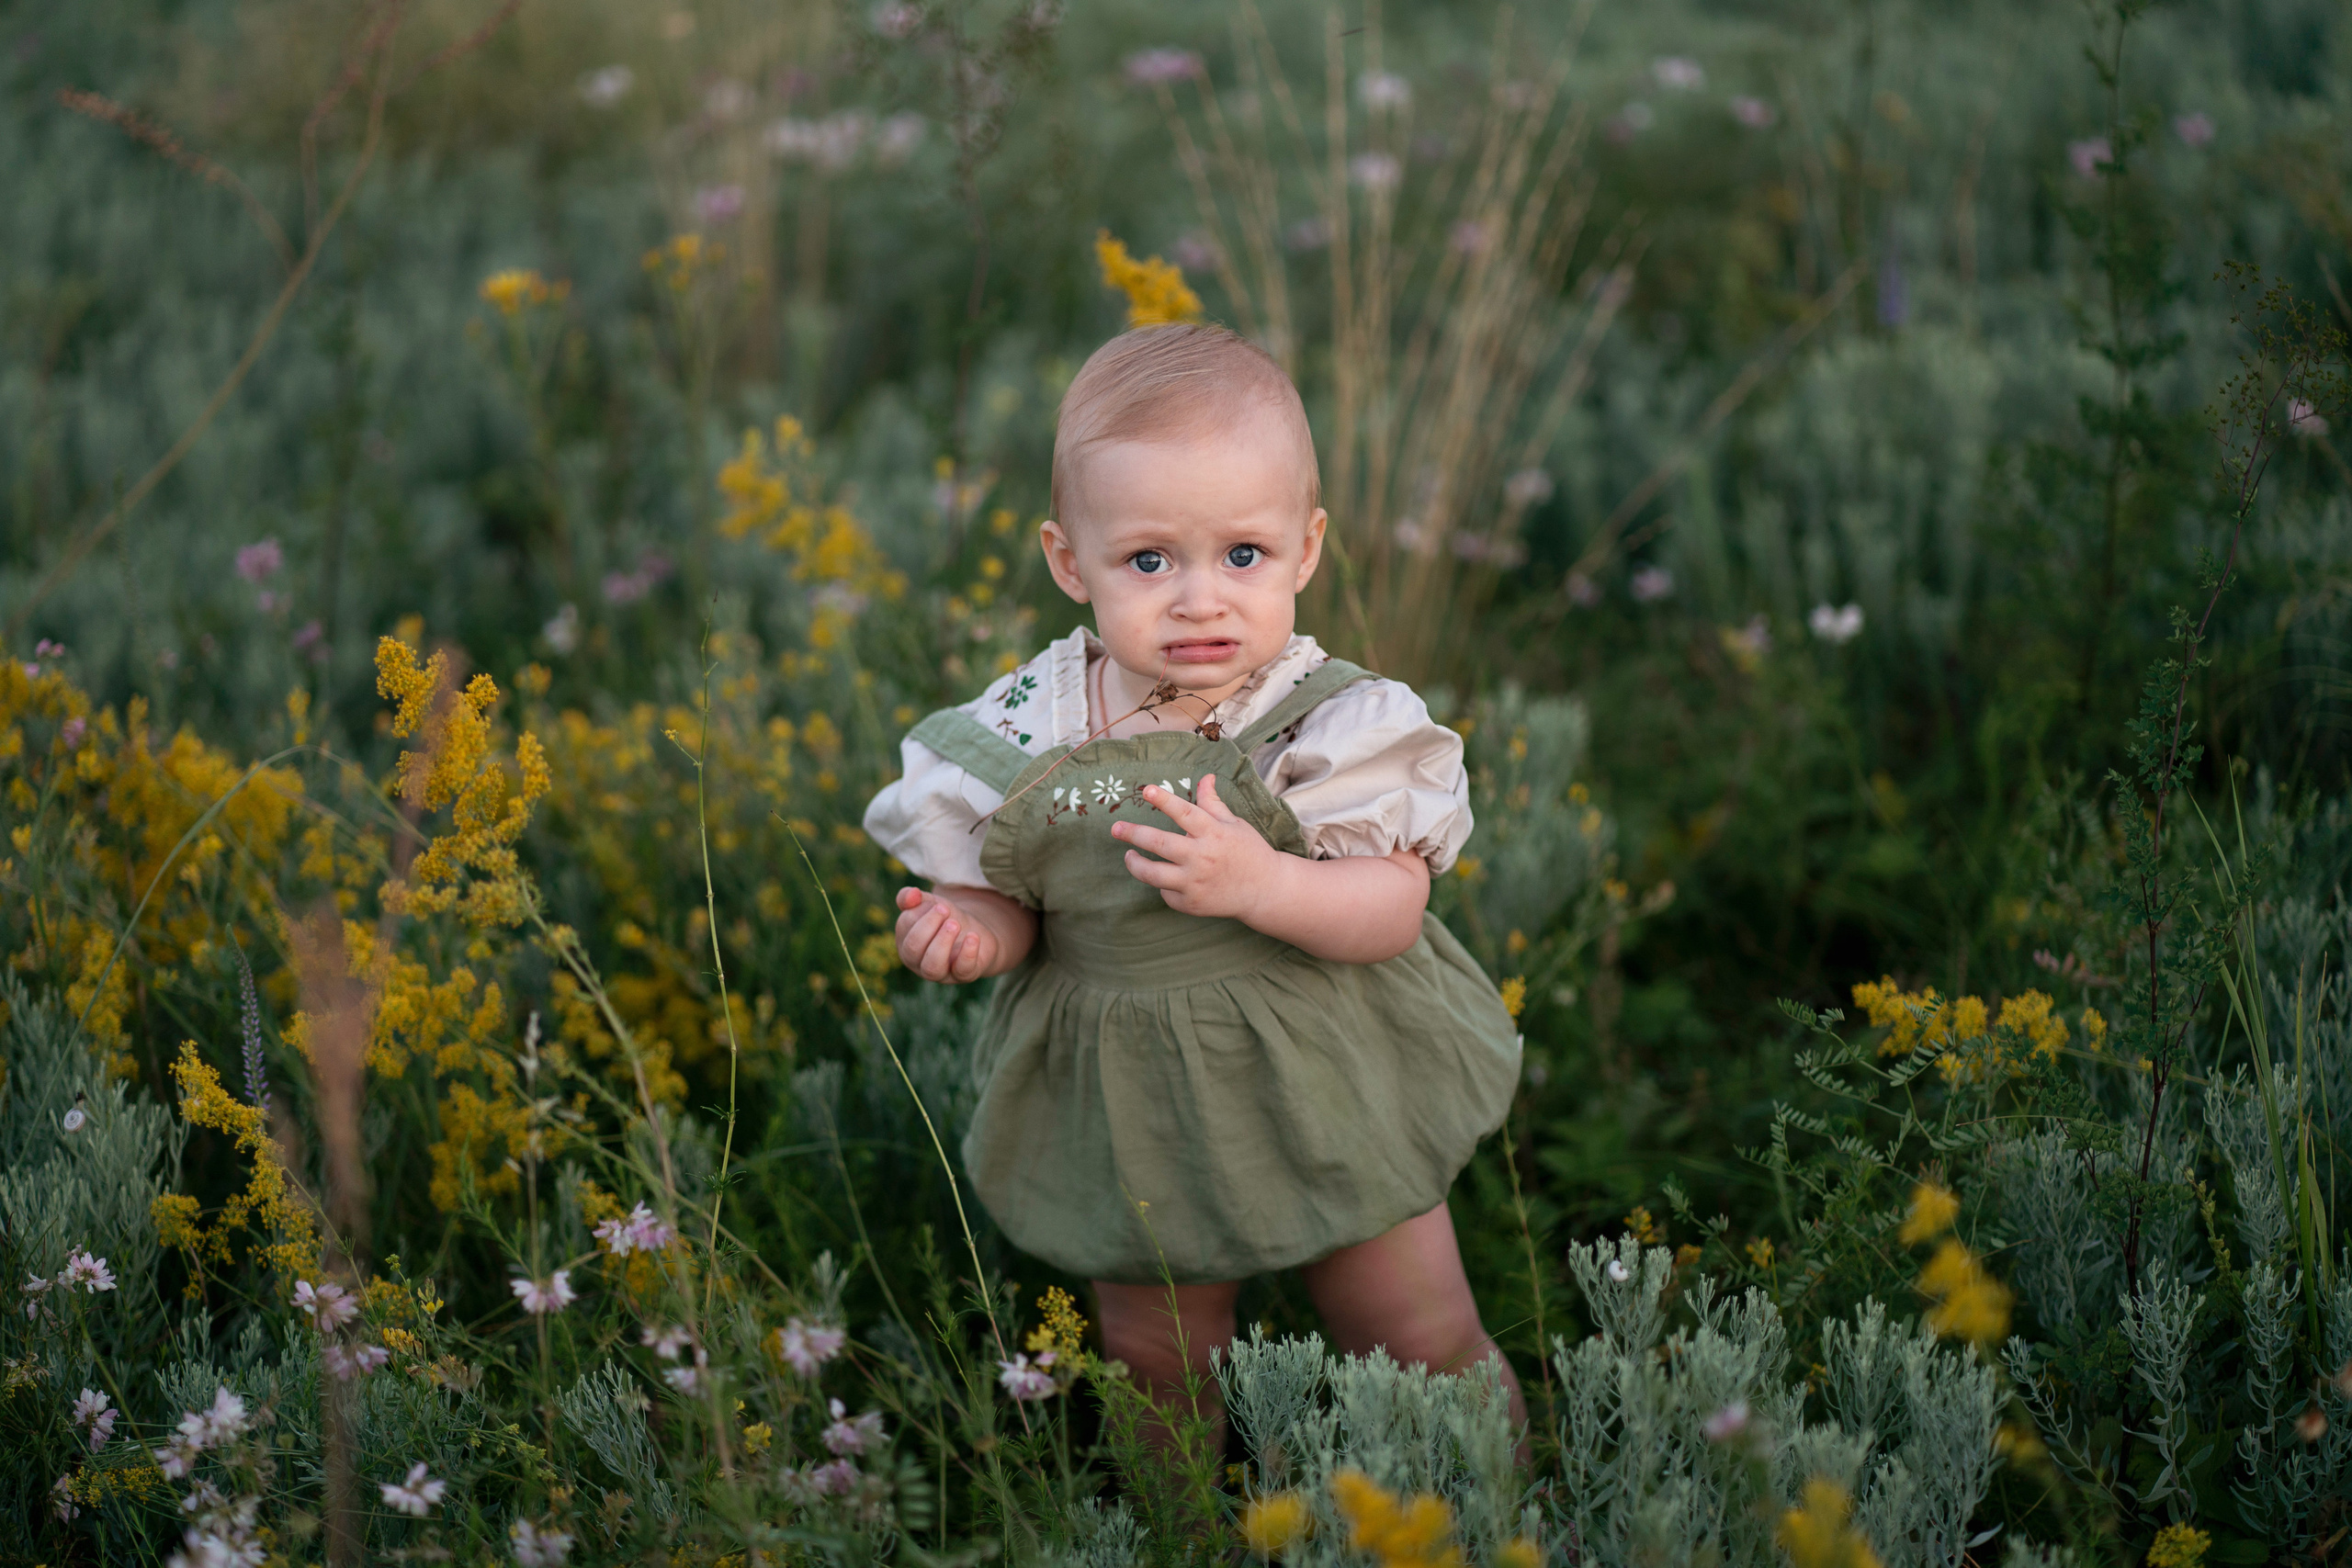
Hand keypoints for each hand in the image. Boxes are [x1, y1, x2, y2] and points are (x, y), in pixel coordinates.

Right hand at [893, 886, 999, 981]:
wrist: (974, 933)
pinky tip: (972, 936)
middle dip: (928, 926)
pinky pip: (962, 971)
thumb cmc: (945, 919)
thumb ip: (913, 897)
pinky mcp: (963, 975)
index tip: (939, 904)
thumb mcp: (929, 903)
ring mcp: (940, 972)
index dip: (920, 912)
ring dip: (942, 942)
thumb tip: (912, 894)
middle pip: (912, 949)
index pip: (904, 927)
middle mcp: (917, 962)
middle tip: (946, 909)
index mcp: (905, 942)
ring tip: (955, 924)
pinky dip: (967, 953)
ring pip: (932, 967)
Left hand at [1111, 775, 1281, 918]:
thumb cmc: (1248, 851)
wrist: (1265, 890)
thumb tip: (1205, 777)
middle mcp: (1202, 857)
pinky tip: (1165, 878)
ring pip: (1153, 874)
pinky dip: (1163, 885)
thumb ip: (1212, 803)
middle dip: (1133, 834)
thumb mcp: (1233, 823)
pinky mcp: (1191, 904)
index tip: (1147, 790)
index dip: (1164, 800)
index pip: (1184, 812)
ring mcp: (1195, 883)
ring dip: (1135, 864)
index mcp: (1213, 833)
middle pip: (1159, 843)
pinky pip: (1166, 893)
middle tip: (1115, 828)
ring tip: (1128, 856)